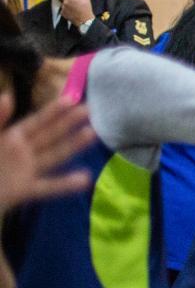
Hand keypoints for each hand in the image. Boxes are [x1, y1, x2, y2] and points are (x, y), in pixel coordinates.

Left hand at [0, 94, 94, 209]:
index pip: (37, 122)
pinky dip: (66, 184)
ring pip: (54, 156)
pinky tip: (85, 179)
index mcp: (12, 137)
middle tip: (90, 110)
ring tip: (93, 134)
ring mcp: (27, 171)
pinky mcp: (26, 190)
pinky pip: (48, 187)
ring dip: (73, 146)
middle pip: (50, 135)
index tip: (72, 99)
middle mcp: (24, 152)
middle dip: (69, 123)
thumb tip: (7, 96)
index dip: (53, 111)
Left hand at [59, 0, 93, 24]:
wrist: (85, 21)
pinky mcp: (63, 13)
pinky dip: (68, 9)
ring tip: (76, 7)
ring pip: (65, 3)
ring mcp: (63, 8)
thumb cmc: (86, 8)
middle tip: (76, 0)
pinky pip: (64, 9)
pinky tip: (74, 11)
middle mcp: (65, 2)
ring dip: (69, 3)